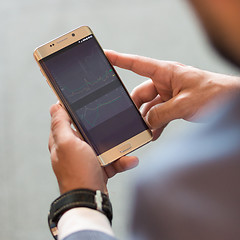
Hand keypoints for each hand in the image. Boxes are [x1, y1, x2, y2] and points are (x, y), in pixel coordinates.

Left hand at [48, 104, 138, 193]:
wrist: (90, 199)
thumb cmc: (77, 172)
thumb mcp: (67, 144)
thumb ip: (60, 125)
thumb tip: (55, 106)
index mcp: (63, 141)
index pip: (66, 119)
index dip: (75, 110)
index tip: (88, 102)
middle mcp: (73, 149)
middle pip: (89, 131)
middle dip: (102, 129)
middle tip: (113, 122)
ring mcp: (87, 158)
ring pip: (103, 145)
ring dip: (117, 146)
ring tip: (127, 145)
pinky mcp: (99, 167)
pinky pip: (112, 159)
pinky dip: (121, 160)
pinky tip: (130, 160)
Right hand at [105, 50, 239, 139]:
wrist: (231, 101)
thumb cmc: (215, 93)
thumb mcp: (185, 104)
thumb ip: (162, 113)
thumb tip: (146, 123)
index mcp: (166, 72)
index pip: (137, 64)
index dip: (119, 60)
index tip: (105, 57)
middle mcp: (165, 82)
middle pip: (140, 94)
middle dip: (134, 108)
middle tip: (129, 121)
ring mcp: (169, 95)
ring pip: (149, 107)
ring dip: (146, 120)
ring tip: (142, 132)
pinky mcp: (174, 106)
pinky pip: (159, 115)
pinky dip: (155, 125)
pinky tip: (153, 134)